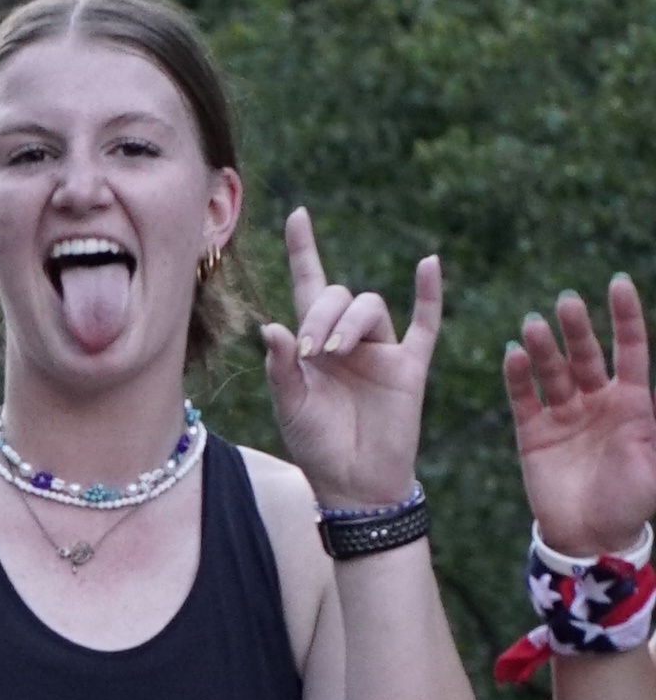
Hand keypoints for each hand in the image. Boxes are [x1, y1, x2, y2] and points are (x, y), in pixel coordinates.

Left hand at [259, 212, 438, 513]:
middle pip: (338, 296)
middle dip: (320, 316)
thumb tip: (271, 326)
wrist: (354, 484)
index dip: (303, 251)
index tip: (297, 214)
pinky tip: (429, 265)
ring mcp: (380, 351)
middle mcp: (347, 340)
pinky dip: (429, 294)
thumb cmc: (317, 446)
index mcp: (312, 345)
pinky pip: (425, 323)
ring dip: (350, 321)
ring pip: (370, 306)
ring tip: (333, 352)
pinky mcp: (409, 366)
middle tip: (310, 352)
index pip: (308, 287)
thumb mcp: (289, 406)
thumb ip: (280, 367)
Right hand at [501, 277, 655, 558]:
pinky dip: (517, 376)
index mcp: (631, 403)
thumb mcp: (655, 465)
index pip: (629, 349)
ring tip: (532, 325)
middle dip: (577, 327)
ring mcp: (563, 414)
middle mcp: (596, 400)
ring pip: (553, 370)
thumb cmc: (632, 502)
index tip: (617, 284)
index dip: (625, 317)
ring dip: (543, 346)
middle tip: (567, 302)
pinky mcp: (533, 432)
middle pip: (586, 354)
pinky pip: (524, 397)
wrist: (591, 538)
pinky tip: (513, 355)